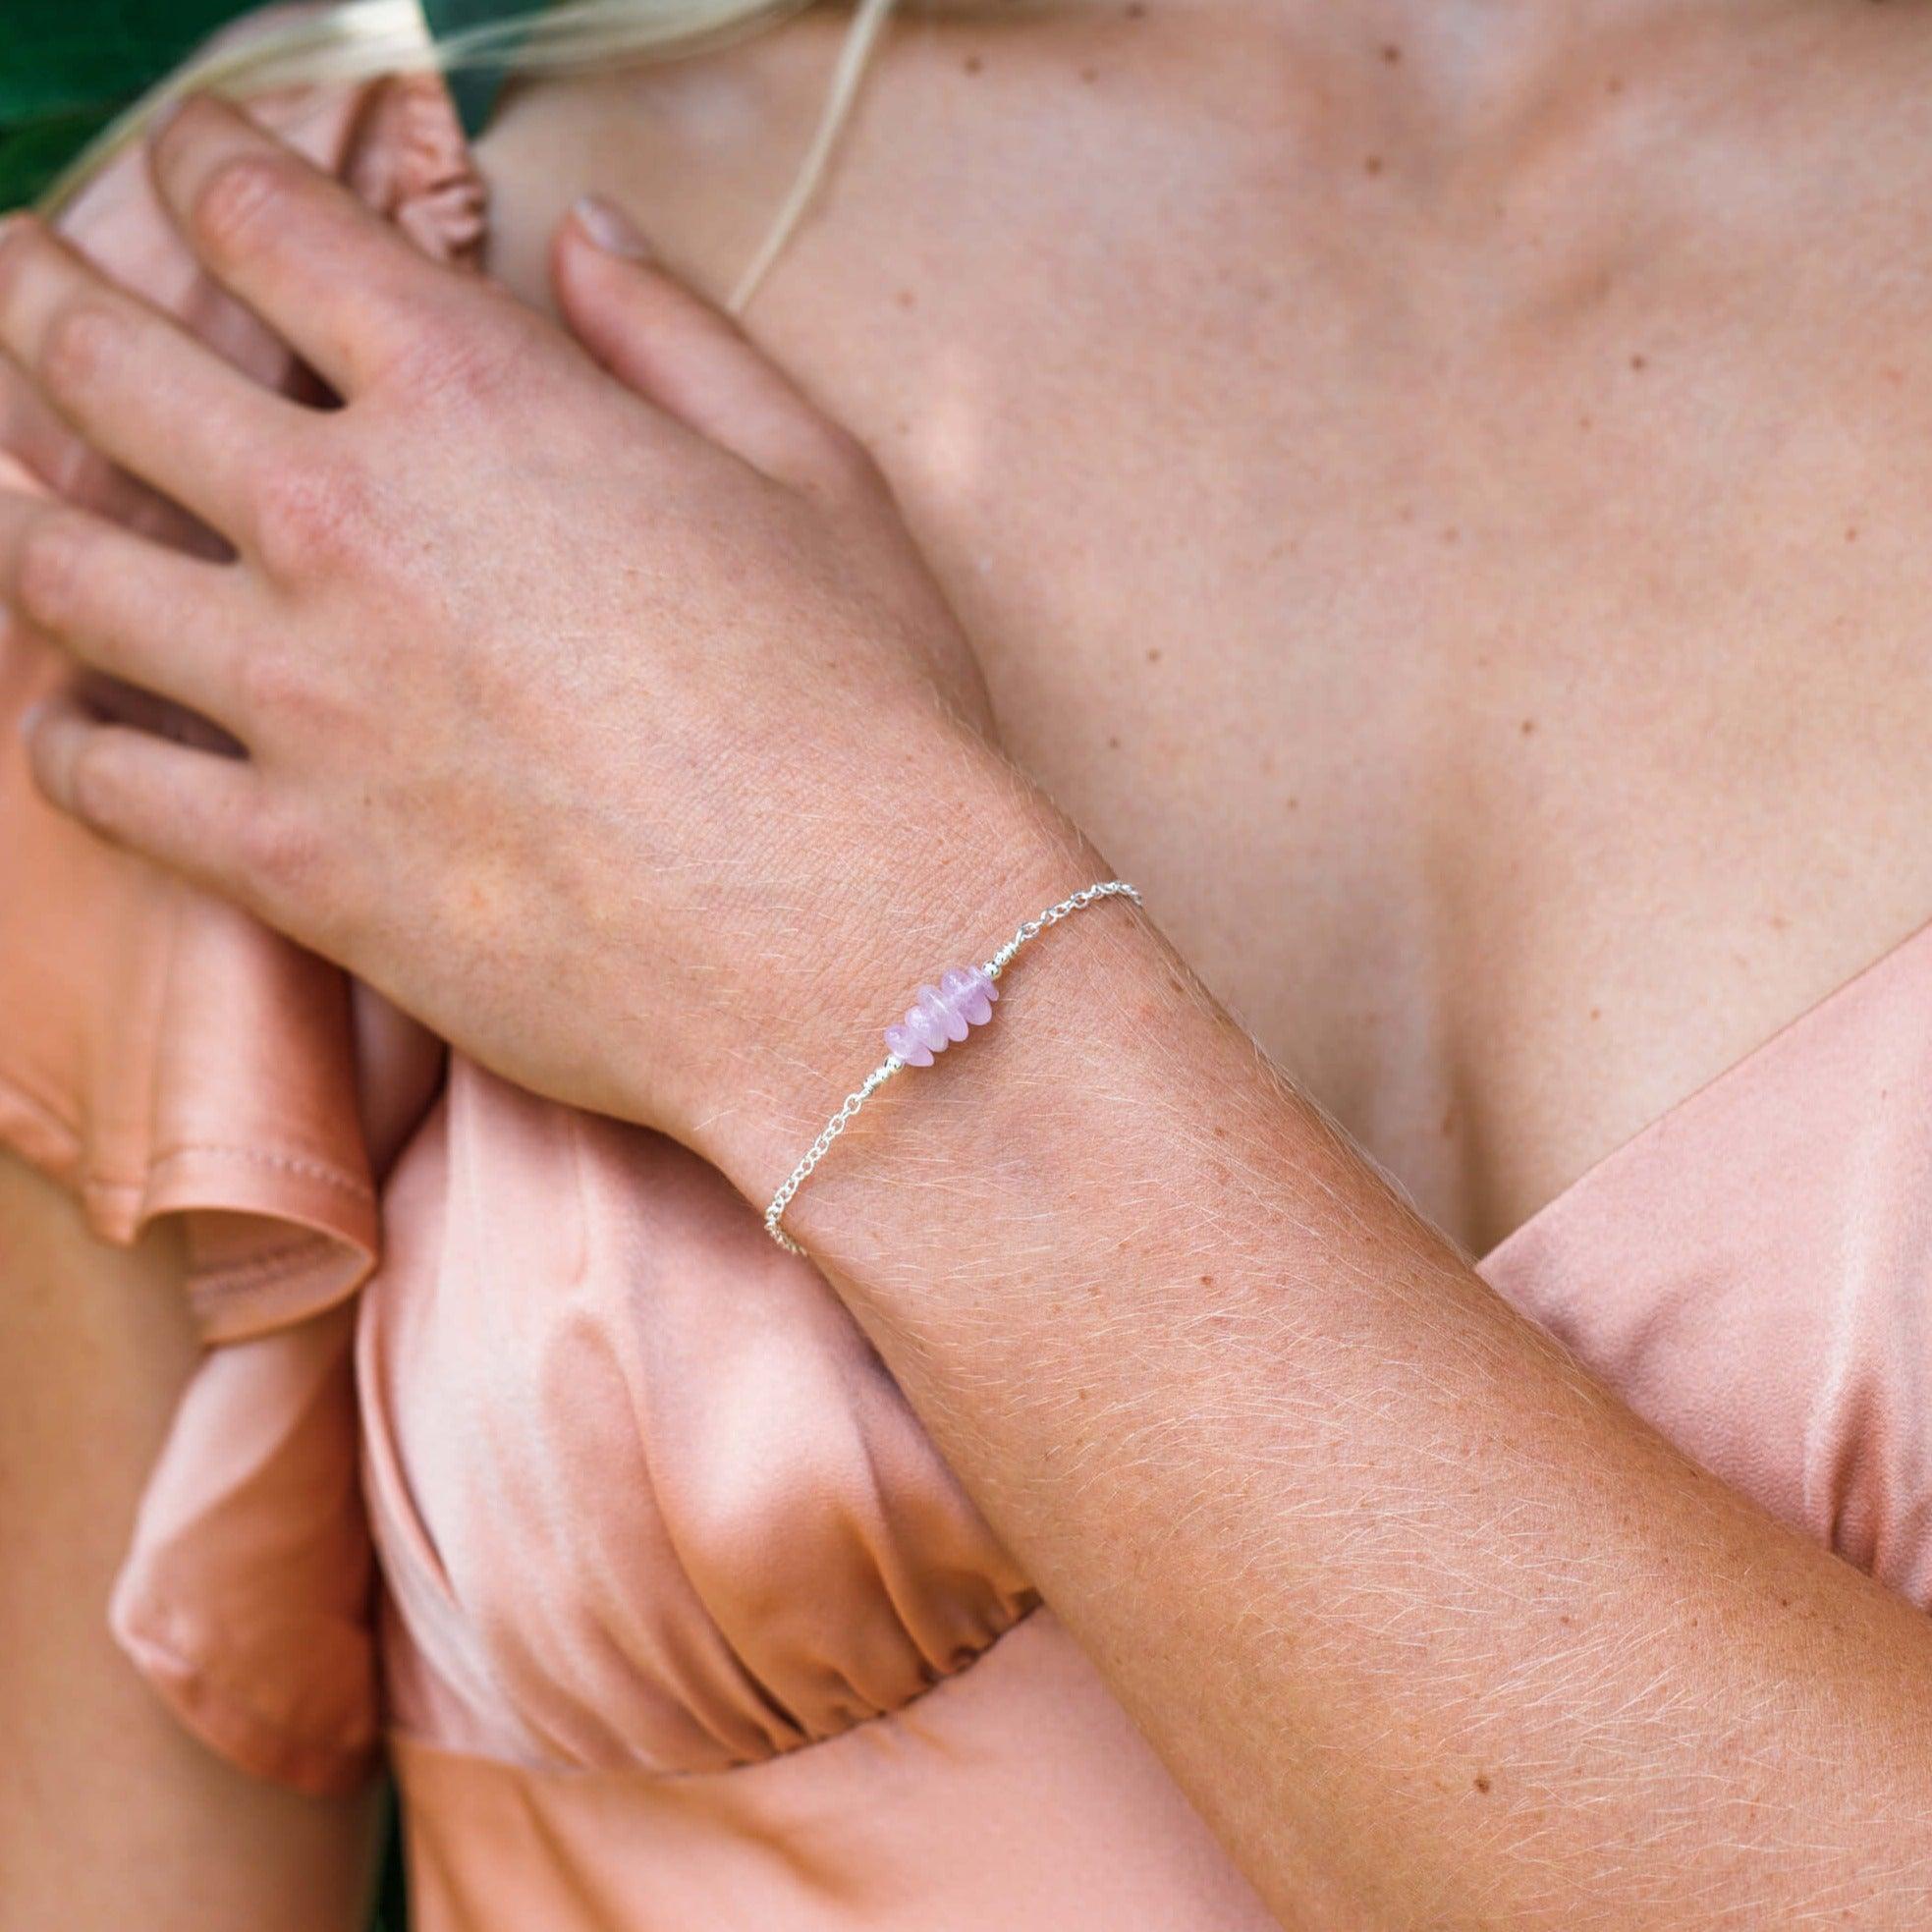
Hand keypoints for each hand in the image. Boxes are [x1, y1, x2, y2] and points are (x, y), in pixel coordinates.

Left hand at [0, 98, 1085, 1186]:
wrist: (851, 949)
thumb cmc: (865, 716)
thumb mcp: (817, 477)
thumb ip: (677, 338)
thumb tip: (586, 240)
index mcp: (480, 400)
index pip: (270, 222)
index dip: (210, 164)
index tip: (189, 160)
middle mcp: (349, 522)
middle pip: (103, 362)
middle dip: (40, 292)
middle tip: (21, 277)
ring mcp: (301, 697)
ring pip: (61, 567)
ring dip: (22, 509)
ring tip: (19, 493)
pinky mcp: (293, 859)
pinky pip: (104, 780)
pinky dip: (73, 738)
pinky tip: (84, 722)